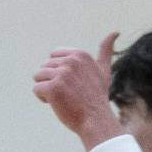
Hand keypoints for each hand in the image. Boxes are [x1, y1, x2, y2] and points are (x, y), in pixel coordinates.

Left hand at [32, 31, 122, 147]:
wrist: (95, 120)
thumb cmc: (97, 98)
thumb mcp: (104, 70)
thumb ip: (106, 52)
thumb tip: (115, 31)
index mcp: (80, 54)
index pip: (53, 56)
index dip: (58, 71)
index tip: (71, 83)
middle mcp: (71, 61)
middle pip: (44, 67)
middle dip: (52, 81)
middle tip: (69, 93)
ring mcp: (62, 74)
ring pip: (38, 77)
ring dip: (46, 90)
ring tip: (62, 98)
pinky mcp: (53, 88)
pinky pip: (36, 89)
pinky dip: (43, 98)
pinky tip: (57, 104)